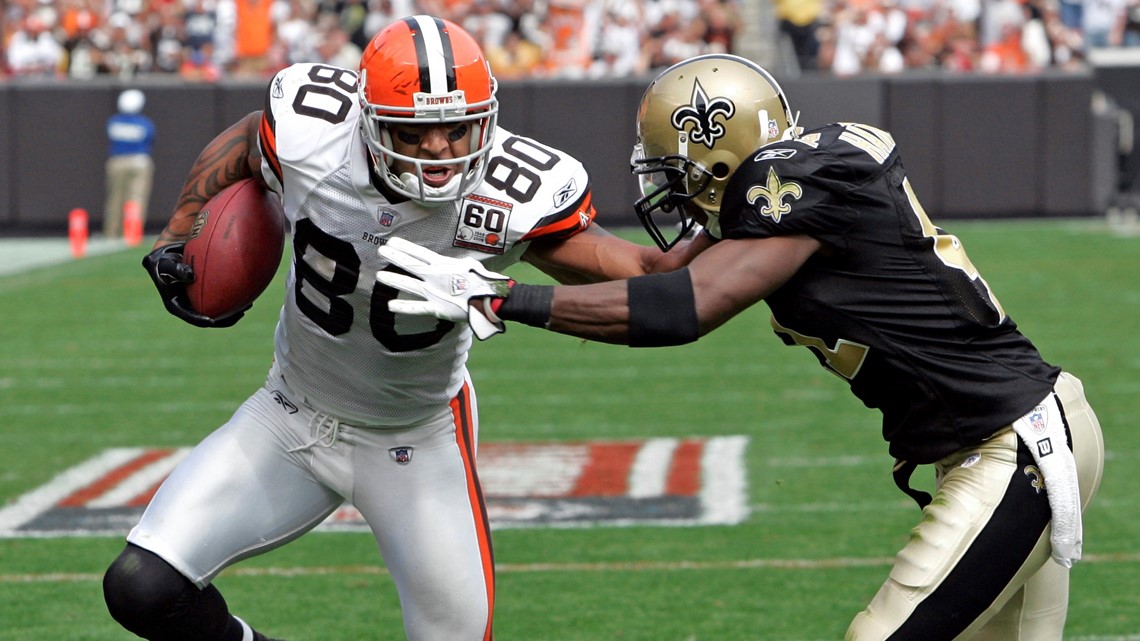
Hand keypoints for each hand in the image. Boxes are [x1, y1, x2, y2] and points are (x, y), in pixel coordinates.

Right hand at [141, 243, 245, 327]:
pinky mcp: (205, 294)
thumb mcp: (163, 263)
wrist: (169, 254)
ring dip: (233, 311)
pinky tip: (247, 293)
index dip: (199, 320)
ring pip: (217, 310)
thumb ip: (174, 269)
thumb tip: (190, 276)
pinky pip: (221, 299)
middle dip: (223, 319)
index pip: (188, 315)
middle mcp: (187, 306)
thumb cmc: (164, 258)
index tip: (211, 321)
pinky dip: (232, 297)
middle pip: (207, 317)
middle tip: (238, 314)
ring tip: (248, 306)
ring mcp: (197, 301)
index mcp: (175, 304)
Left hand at [376, 237, 511, 339]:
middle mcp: (435, 276)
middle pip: (410, 264)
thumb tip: (454, 264)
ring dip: (393, 280)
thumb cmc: (483, 281)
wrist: (489, 299)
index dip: (405, 247)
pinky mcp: (437, 308)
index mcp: (443, 264)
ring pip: (409, 284)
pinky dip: (404, 306)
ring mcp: (434, 292)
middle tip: (381, 251)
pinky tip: (390, 305)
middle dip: (395, 257)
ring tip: (379, 276)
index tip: (392, 241)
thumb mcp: (469, 265)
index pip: (419, 253)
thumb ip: (456, 265)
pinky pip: (417, 308)